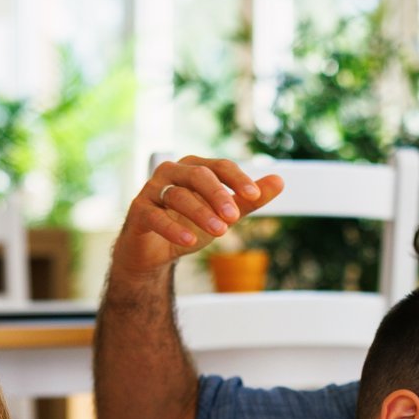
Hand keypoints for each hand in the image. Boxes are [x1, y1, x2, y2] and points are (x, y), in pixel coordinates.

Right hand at [110, 156, 284, 277]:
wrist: (155, 253)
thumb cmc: (189, 225)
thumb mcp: (223, 214)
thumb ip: (249, 200)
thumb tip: (280, 181)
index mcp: (194, 168)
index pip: (219, 166)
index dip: (237, 178)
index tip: (256, 194)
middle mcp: (171, 173)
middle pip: (197, 175)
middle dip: (218, 194)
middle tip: (235, 217)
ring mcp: (152, 190)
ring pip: (177, 195)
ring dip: (201, 213)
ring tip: (220, 232)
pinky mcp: (138, 211)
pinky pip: (155, 216)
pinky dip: (174, 228)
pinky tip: (191, 240)